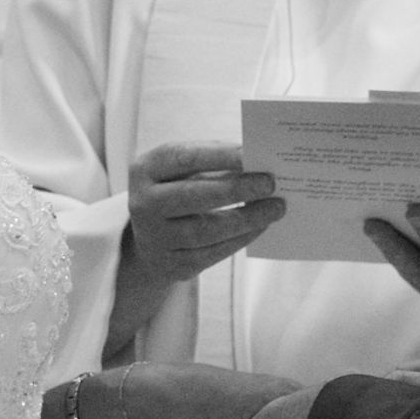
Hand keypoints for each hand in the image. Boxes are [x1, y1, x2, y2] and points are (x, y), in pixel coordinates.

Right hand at [127, 142, 284, 288]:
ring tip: (276, 208)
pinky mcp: (172, 265)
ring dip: (246, 218)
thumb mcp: (183, 172)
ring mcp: (155, 238)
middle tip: (270, 183)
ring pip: (206, 231)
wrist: (150, 240)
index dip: (219, 155)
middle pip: (193, 197)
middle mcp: (143, 204)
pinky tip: (261, 226)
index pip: (184, 158)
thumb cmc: (177, 192)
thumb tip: (258, 163)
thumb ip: (213, 162)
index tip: (251, 152)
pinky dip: (241, 239)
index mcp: (145, 170)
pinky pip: (212, 254)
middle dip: (235, 189)